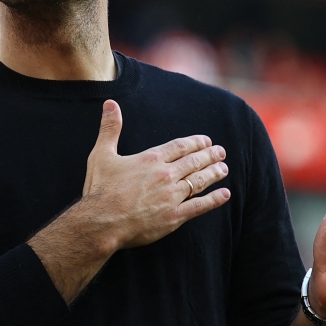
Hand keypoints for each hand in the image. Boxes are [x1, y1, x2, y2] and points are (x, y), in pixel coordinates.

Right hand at [82, 99, 230, 250]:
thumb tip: (110, 103)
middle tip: (221, 152)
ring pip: (199, 181)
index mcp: (151, 159)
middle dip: (210, 156)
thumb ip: (110, 128)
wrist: (102, 222)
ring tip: (224, 168)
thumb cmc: (100, 189)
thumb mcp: (101, 154)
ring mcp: (172, 196)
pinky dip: (214, 200)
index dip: (196, 142)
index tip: (206, 141)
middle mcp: (165, 175)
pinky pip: (199, 206)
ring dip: (214, 173)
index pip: (180, 146)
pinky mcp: (174, 217)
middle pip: (194, 162)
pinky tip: (225, 195)